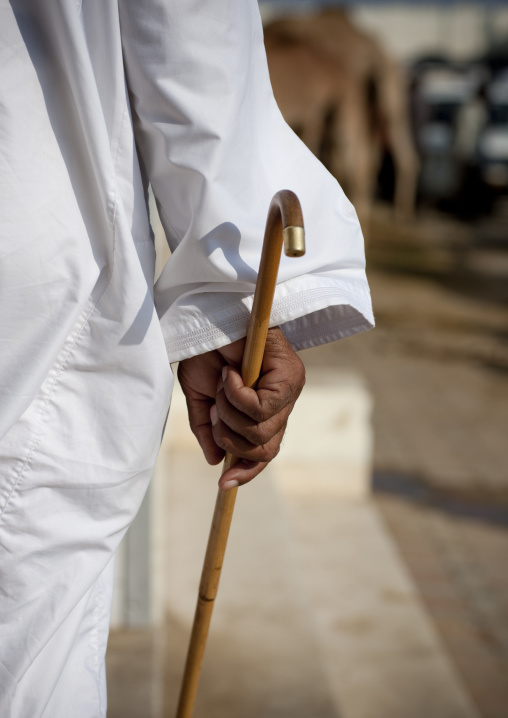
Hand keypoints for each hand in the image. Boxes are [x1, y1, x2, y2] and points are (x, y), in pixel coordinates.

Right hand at [177, 327, 304, 489]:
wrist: (210, 316)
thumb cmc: (206, 351)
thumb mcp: (200, 396)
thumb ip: (208, 429)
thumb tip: (217, 461)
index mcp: (265, 411)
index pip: (265, 453)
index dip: (247, 472)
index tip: (224, 484)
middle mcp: (283, 403)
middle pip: (264, 449)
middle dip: (230, 436)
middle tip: (216, 408)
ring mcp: (290, 390)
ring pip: (261, 432)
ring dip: (230, 413)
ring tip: (222, 384)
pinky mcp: (291, 376)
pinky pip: (262, 408)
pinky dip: (237, 396)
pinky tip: (230, 375)